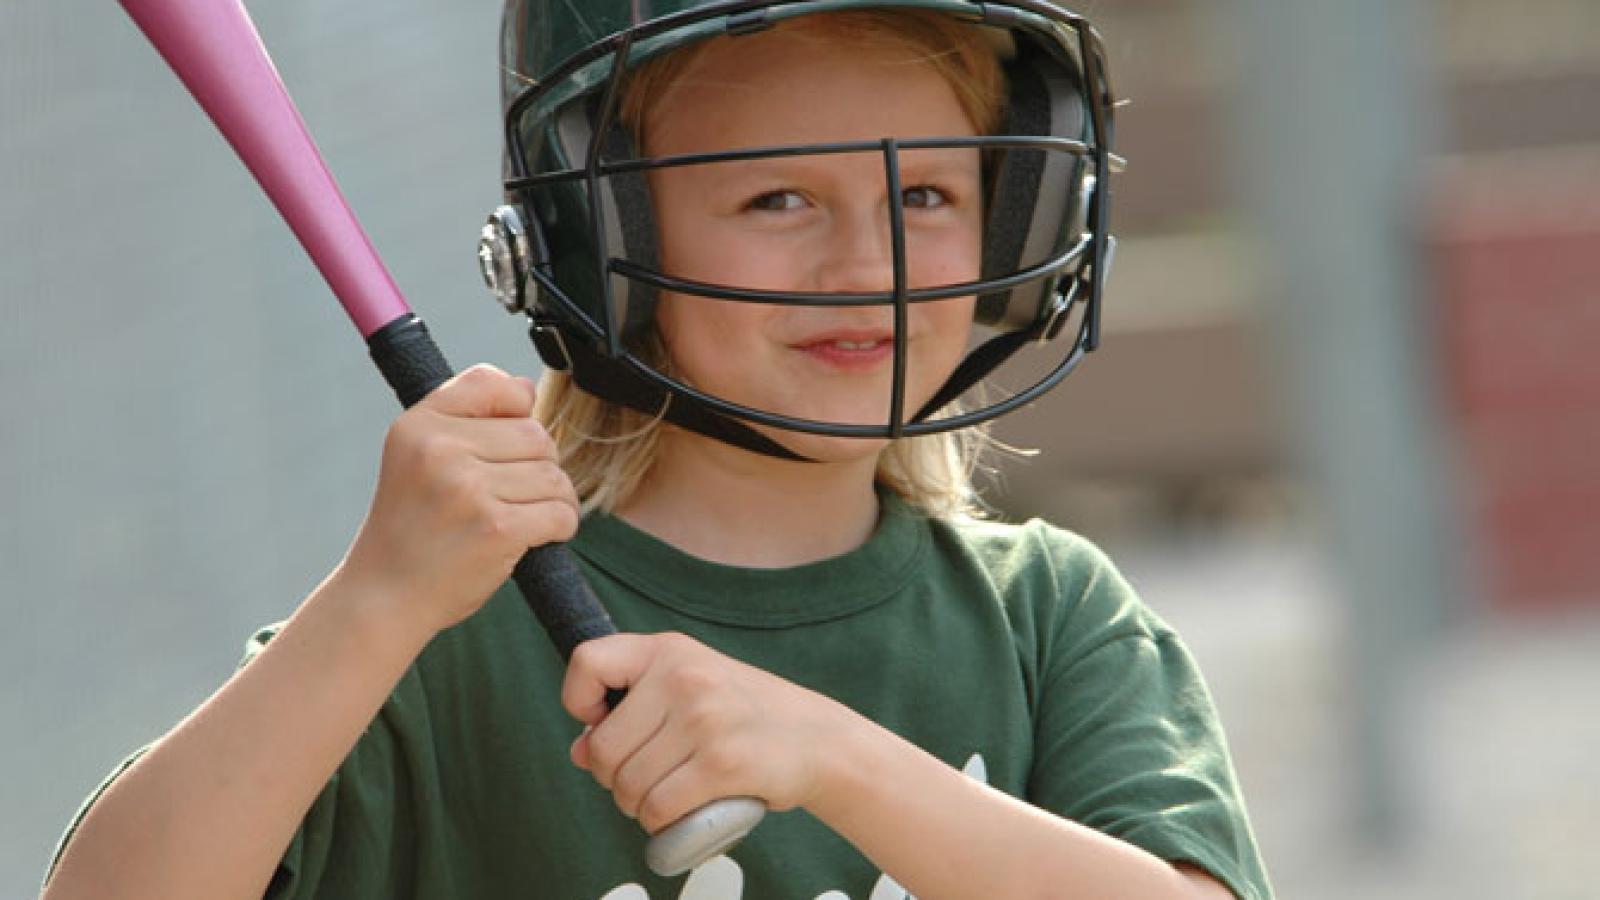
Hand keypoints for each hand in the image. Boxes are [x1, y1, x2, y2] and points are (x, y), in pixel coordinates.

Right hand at [338, 364, 578, 635]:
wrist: (384, 597)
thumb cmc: (411, 528)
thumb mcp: (415, 459)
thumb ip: (465, 419)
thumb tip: (527, 388)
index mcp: (418, 425)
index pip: (490, 382)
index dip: (515, 406)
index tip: (506, 443)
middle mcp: (439, 450)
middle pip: (535, 433)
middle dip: (539, 465)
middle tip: (515, 494)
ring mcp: (468, 489)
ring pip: (553, 475)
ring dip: (554, 498)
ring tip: (527, 516)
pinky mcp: (497, 528)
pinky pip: (560, 512)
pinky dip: (562, 526)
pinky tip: (539, 536)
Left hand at [563, 633, 855, 833]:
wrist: (818, 739)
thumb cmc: (745, 715)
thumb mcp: (690, 688)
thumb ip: (634, 710)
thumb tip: (579, 750)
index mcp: (670, 651)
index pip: (587, 662)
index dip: (578, 701)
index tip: (600, 722)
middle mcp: (684, 677)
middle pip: (603, 747)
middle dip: (611, 777)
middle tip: (640, 780)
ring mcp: (704, 720)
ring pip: (627, 784)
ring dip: (635, 805)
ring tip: (662, 797)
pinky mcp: (723, 764)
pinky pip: (658, 809)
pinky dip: (659, 824)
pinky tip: (677, 814)